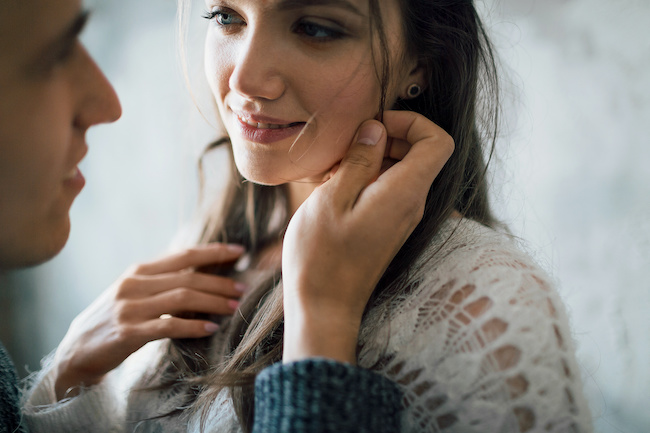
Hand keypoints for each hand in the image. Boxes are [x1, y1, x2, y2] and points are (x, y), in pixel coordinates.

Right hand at [52, 244, 244, 399]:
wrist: (75, 352)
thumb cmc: (112, 322)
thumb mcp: (134, 294)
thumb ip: (162, 284)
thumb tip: (202, 278)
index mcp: (138, 271)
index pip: (183, 255)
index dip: (213, 252)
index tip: (239, 250)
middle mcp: (134, 284)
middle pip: (188, 277)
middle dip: (220, 282)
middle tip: (243, 288)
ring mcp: (130, 308)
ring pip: (183, 298)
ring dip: (213, 303)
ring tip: (234, 308)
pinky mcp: (128, 333)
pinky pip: (169, 326)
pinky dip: (194, 326)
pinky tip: (211, 329)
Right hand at [282, 110, 453, 363]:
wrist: (324, 307)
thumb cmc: (322, 257)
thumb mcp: (332, 199)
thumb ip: (358, 161)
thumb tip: (377, 129)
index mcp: (404, 193)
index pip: (438, 142)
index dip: (412, 122)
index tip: (376, 125)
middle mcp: (412, 205)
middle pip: (421, 153)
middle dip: (387, 137)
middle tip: (347, 146)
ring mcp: (402, 219)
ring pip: (402, 171)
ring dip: (373, 159)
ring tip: (335, 168)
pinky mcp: (389, 228)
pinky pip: (390, 190)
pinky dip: (368, 179)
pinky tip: (336, 188)